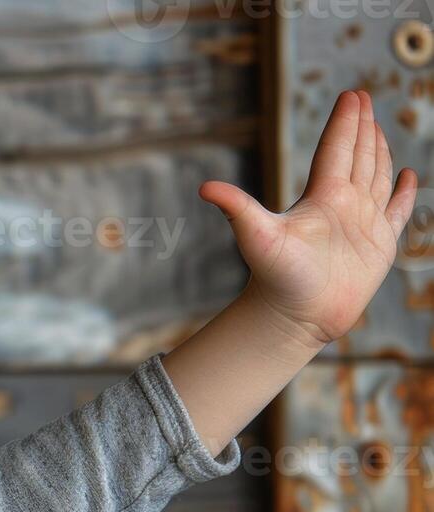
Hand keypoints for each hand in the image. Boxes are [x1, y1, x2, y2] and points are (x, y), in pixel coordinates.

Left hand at [197, 89, 417, 348]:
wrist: (295, 317)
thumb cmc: (275, 278)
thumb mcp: (257, 237)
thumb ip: (237, 208)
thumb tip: (204, 187)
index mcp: (321, 197)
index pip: (335, 149)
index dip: (345, 122)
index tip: (351, 94)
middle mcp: (342, 205)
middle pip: (356, 156)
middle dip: (361, 126)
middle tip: (363, 97)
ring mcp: (362, 223)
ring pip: (376, 177)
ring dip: (379, 152)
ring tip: (377, 128)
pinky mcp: (379, 244)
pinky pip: (398, 212)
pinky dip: (405, 194)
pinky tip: (408, 176)